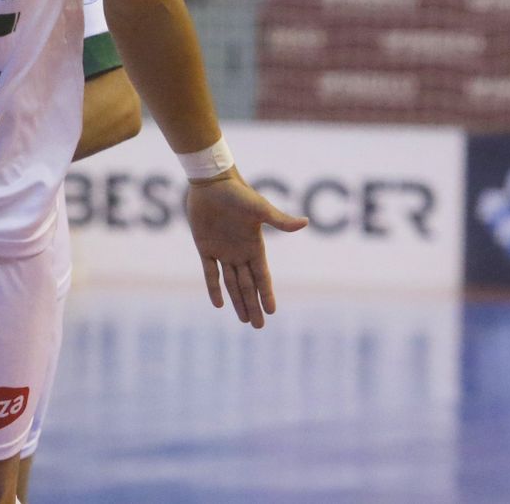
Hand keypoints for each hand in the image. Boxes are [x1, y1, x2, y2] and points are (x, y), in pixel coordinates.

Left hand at [184, 170, 307, 328]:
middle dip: (254, 305)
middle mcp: (240, 252)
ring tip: (245, 320)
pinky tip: (218, 304)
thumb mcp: (260, 209)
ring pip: (231, 283)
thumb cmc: (237, 193)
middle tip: (258, 327)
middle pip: (248, 285)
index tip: (272, 312)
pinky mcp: (204, 247)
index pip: (262, 276)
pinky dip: (214, 287)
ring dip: (237, 301)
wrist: (211, 182)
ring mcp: (222, 251)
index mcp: (254, 246)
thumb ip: (280, 220)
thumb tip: (305, 223)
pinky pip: (210, 272)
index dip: (267, 294)